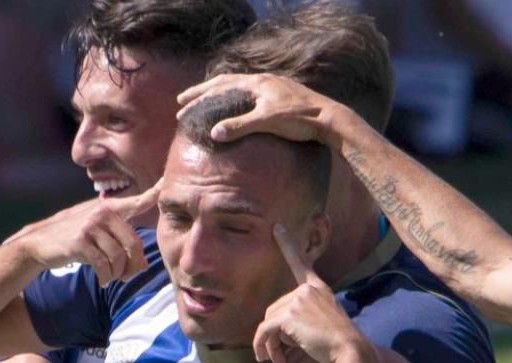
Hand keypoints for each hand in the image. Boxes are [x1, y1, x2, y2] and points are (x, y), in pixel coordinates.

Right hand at [5, 181, 161, 286]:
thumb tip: (143, 265)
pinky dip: (106, 277)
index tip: (166, 182)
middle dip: (133, 266)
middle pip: (134, 243)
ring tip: (112, 278)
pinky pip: (104, 264)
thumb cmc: (74, 238)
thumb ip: (121, 242)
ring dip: (118, 274)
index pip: (137, 201)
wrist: (40, 242)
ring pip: (119, 257)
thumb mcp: (98, 233)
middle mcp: (102, 213)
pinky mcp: (80, 241)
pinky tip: (103, 281)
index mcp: (110, 208)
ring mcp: (91, 226)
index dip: (154, 193)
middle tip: (127, 276)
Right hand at [177, 73, 342, 146]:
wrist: (330, 119)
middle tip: (184, 100)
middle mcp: (264, 81)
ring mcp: (274, 87)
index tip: (181, 105)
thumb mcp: (266, 122)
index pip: (220, 86)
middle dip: (203, 92)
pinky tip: (236, 110)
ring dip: (220, 94)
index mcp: (257, 83)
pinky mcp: (282, 96)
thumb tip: (213, 132)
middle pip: (226, 83)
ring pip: (239, 87)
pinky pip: (252, 95)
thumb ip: (240, 125)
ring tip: (206, 102)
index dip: (199, 96)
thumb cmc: (299, 120)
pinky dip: (237, 100)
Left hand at [253, 224, 365, 362]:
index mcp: (318, 288)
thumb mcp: (322, 323)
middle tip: (279, 358)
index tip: (277, 228)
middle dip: (273, 336)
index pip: (300, 263)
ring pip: (268, 322)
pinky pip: (265, 331)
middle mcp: (307, 290)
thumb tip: (274, 331)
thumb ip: (301, 318)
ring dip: (269, 345)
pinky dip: (261, 346)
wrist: (349, 350)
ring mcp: (298, 299)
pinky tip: (267, 359)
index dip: (287, 245)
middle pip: (274, 309)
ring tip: (277, 362)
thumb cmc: (338, 344)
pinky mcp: (288, 315)